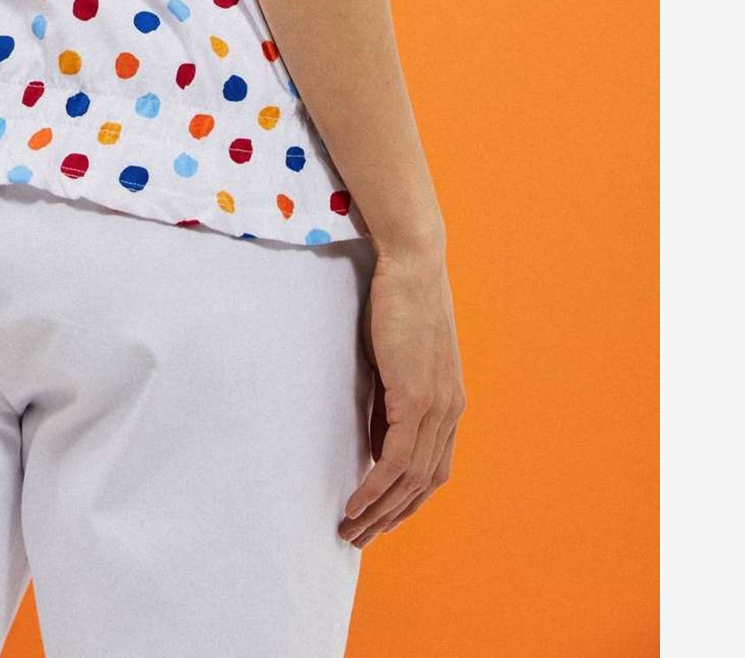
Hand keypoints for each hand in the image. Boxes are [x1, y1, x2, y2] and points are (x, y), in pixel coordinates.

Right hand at [338, 245, 466, 548]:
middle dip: (390, 517)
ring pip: (409, 480)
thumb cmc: (400, 299)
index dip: (408, 500)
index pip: (433, 469)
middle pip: (423, 485)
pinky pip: (395, 459)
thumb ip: (392, 393)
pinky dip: (376, 487)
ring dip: (378, 511)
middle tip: (358, 538)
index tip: (380, 518)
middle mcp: (449, 411)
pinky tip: (355, 503)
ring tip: (349, 530)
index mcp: (449, 402)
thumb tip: (374, 426)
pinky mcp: (416, 398)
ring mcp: (436, 407)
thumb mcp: (398, 355)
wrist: (413, 263)